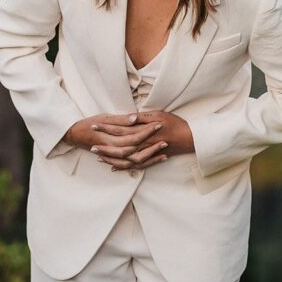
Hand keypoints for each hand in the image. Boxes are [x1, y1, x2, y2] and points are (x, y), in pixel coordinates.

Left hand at [71, 110, 195, 171]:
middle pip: (119, 146)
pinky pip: (134, 166)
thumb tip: (129, 117)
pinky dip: (123, 167)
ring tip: (98, 157)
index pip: (120, 129)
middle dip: (104, 145)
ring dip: (111, 158)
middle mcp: (143, 144)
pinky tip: (113, 167)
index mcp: (143, 131)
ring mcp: (147, 153)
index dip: (107, 127)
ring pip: (125, 159)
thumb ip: (143, 117)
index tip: (95, 125)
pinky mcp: (150, 159)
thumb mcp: (159, 114)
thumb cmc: (175, 123)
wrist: (190, 138)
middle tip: (90, 144)